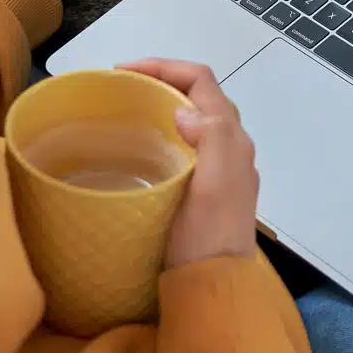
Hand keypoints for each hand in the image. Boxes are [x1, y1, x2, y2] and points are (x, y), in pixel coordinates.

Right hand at [117, 59, 258, 269]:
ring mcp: (221, 167)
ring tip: (128, 110)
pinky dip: (165, 131)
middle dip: (162, 80)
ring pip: (194, 118)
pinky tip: (143, 148)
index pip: (200, 80)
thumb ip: (210, 140)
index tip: (124, 72)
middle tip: (122, 88)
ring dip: (164, 105)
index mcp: (231, 137)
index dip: (164, 66)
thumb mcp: (212, 185)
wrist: (215, 286)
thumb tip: (185, 111)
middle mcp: (231, 146)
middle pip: (198, 95)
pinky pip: (188, 143)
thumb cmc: (208, 236)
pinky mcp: (207, 187)